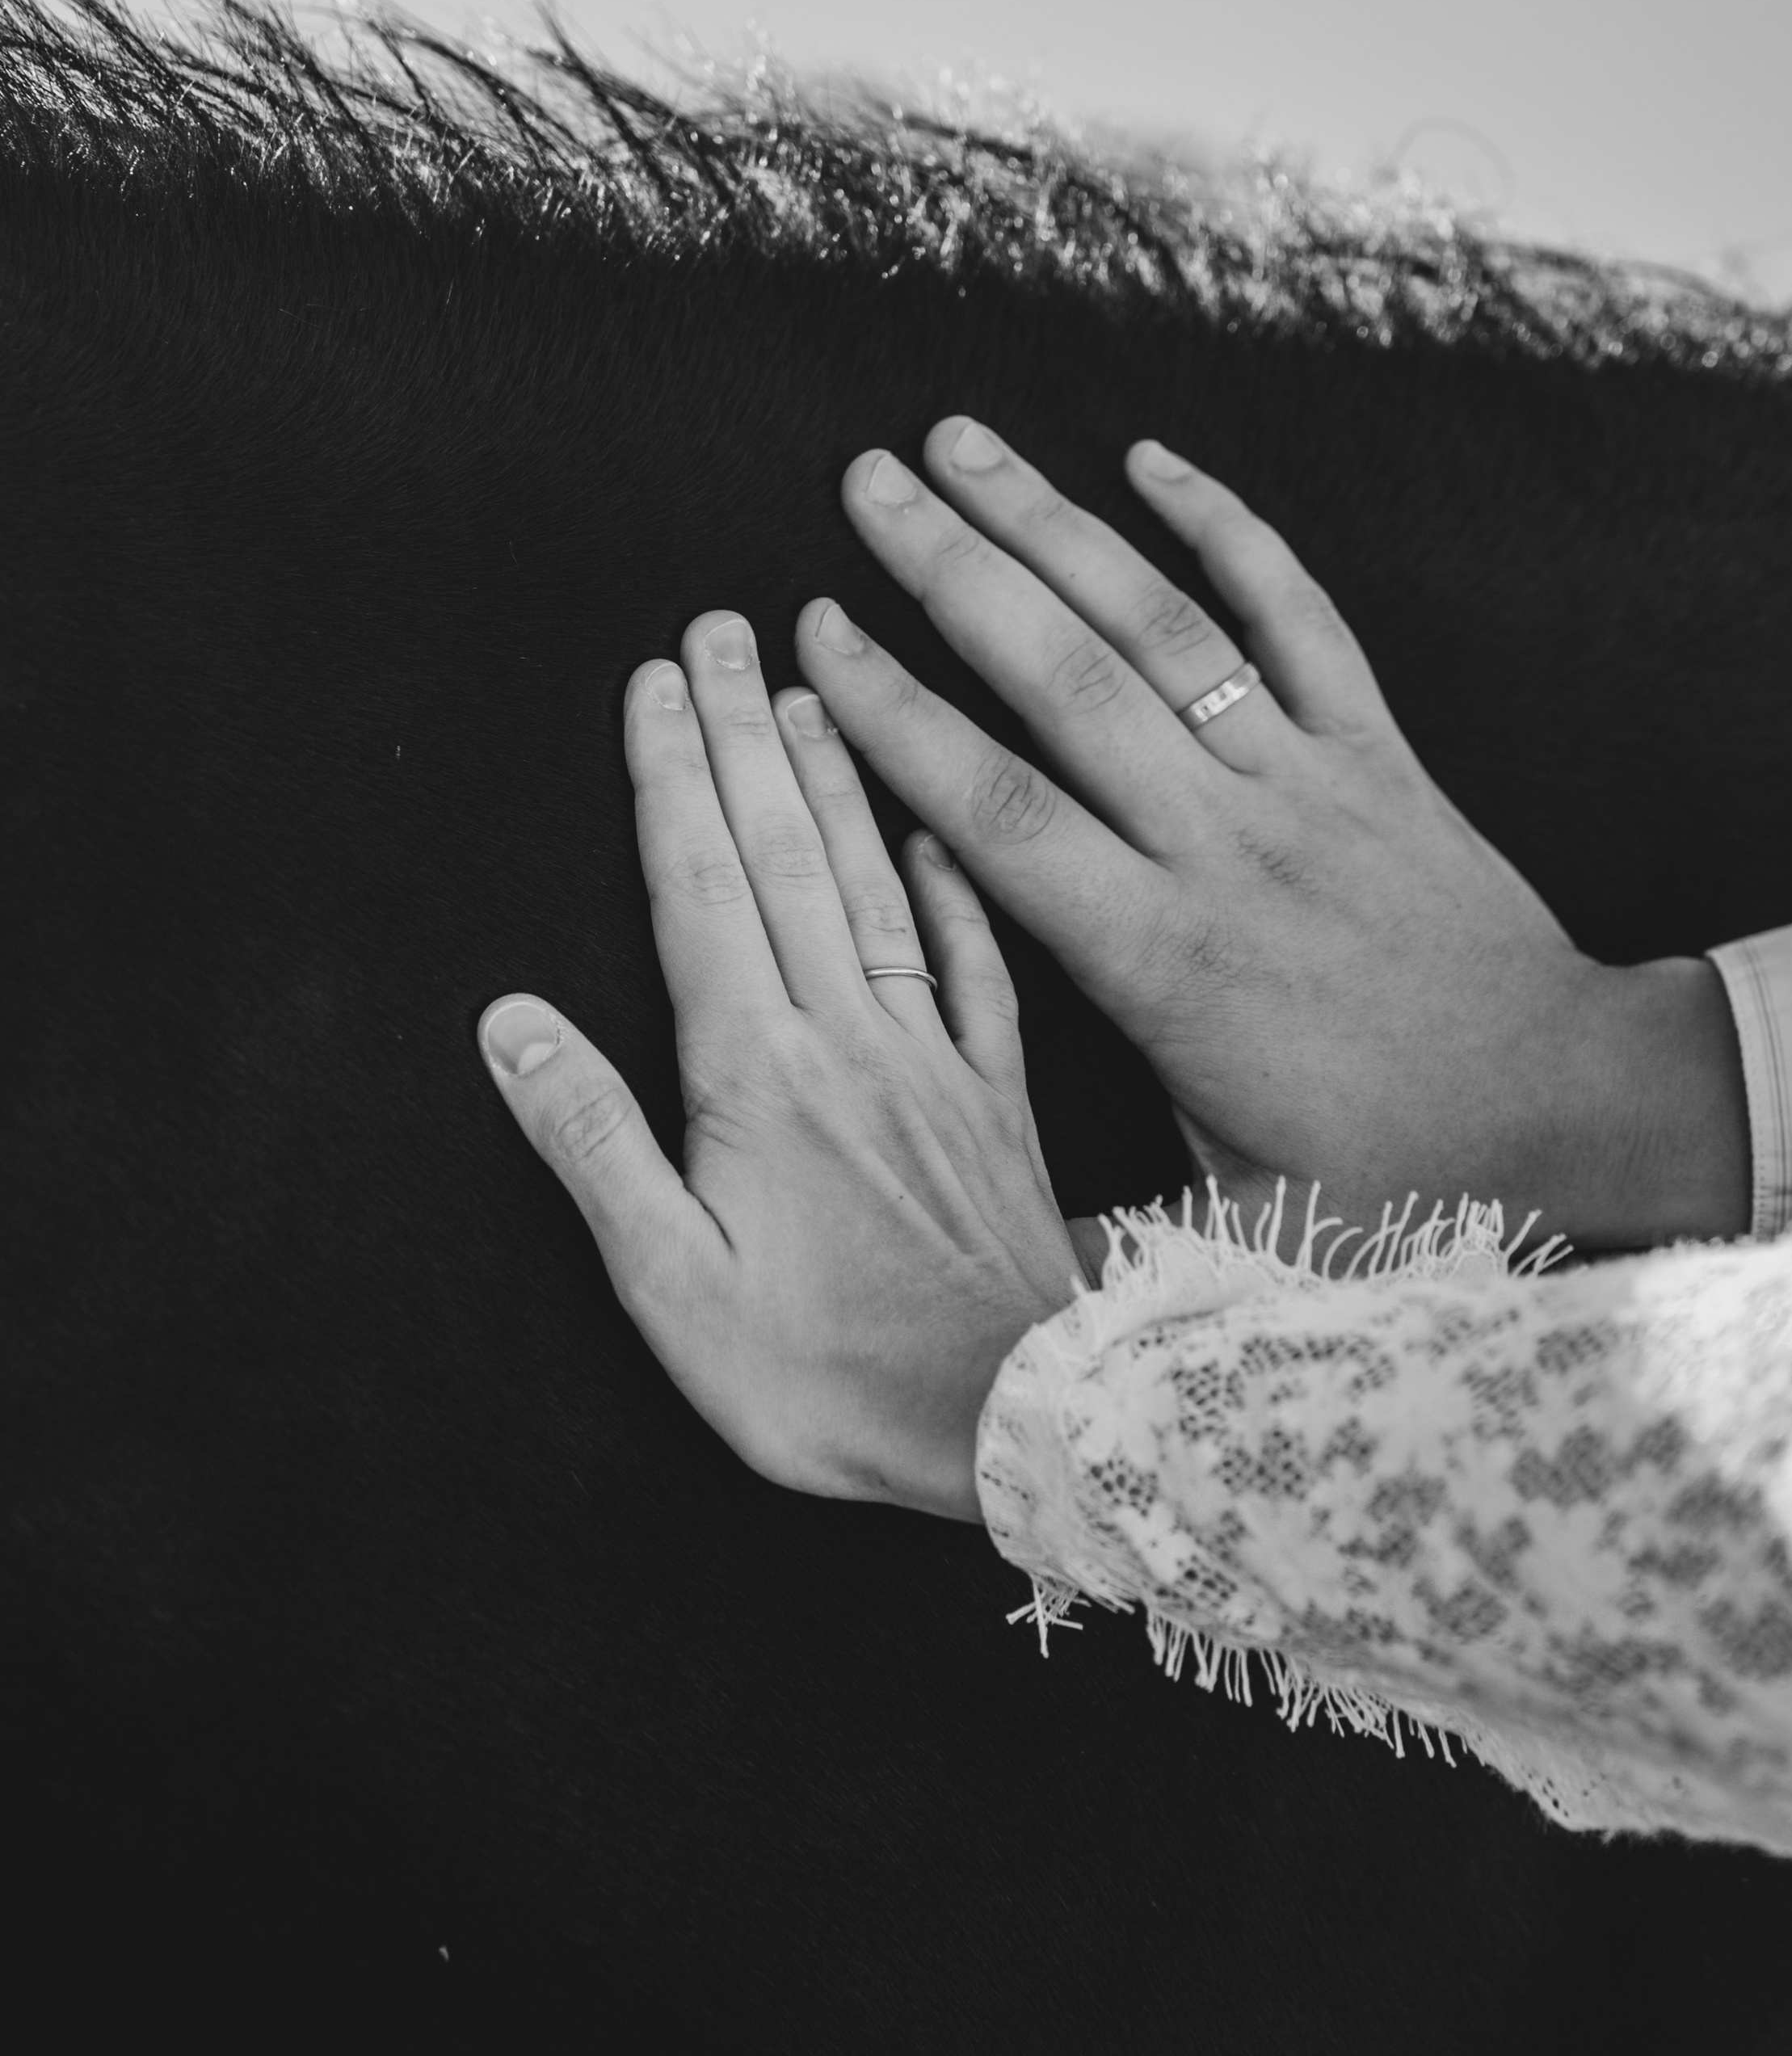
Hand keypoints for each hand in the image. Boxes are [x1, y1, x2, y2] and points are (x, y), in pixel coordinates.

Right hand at [475, 612, 1085, 1518]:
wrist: (1019, 1428)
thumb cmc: (829, 1384)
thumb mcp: (675, 1292)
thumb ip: (592, 1146)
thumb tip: (508, 1023)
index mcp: (759, 1077)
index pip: (703, 889)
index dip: (673, 777)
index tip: (656, 678)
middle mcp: (850, 1041)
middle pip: (786, 856)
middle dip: (742, 733)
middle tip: (719, 627)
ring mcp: (935, 1062)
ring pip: (876, 883)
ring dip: (836, 776)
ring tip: (805, 682)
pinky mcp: (1001, 1102)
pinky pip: (977, 964)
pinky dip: (951, 886)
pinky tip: (937, 826)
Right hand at [797, 428, 1751, 1254]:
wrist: (1574, 1108)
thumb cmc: (1397, 1176)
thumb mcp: (1229, 1227)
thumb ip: (1098, 1236)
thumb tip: (970, 1299)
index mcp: (1162, 963)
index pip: (999, 816)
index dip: (898, 721)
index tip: (815, 640)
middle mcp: (1225, 847)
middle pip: (1065, 682)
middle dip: (951, 573)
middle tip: (859, 485)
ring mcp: (1307, 785)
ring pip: (1166, 629)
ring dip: (1057, 525)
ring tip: (962, 443)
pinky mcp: (1379, 755)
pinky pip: (1299, 619)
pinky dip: (1230, 531)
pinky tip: (1154, 456)